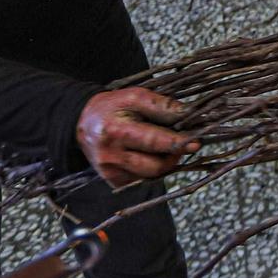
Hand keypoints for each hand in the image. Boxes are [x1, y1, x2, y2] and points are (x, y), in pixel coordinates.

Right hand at [77, 87, 199, 186]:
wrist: (82, 122)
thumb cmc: (112, 106)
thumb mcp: (134, 96)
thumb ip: (161, 105)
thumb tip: (188, 114)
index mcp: (116, 131)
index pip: (153, 142)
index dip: (177, 144)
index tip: (196, 143)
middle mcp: (110, 156)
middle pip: (154, 166)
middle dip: (174, 156)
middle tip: (184, 144)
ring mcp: (110, 172)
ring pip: (151, 175)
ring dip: (165, 163)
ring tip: (166, 147)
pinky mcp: (113, 181)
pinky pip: (142, 180)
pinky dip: (152, 169)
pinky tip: (150, 155)